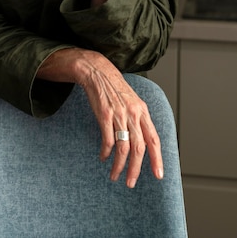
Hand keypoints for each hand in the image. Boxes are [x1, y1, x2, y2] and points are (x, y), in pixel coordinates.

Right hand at [36, 48, 163, 187]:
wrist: (99, 73)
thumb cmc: (116, 89)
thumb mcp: (133, 102)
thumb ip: (140, 120)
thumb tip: (145, 143)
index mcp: (143, 112)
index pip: (154, 140)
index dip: (157, 159)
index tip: (158, 175)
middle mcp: (133, 114)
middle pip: (139, 148)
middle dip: (135, 169)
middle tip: (130, 183)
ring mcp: (119, 115)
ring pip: (123, 148)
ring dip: (119, 166)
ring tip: (115, 175)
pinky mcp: (104, 115)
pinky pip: (108, 140)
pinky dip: (106, 152)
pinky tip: (103, 157)